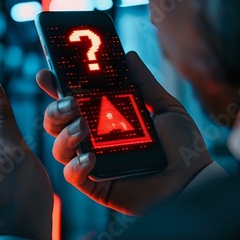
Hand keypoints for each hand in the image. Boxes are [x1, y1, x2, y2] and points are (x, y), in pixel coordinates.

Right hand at [36, 51, 211, 214]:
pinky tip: (91, 158)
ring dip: (64, 134)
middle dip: (55, 109)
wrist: (193, 181)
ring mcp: (91, 162)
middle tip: (69, 102)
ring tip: (82, 127)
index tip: (47, 74)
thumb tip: (128, 54)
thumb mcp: (165, 107)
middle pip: (57, 122)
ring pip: (59, 146)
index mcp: (105, 118)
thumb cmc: (181, 147)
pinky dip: (76, 165)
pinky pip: (72, 175)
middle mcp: (93, 139)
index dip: (56, 87)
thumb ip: (144, 83)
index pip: (73, 100)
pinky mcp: (94, 185)